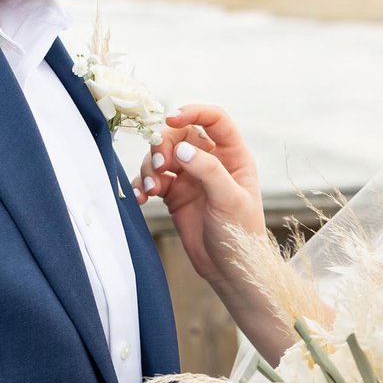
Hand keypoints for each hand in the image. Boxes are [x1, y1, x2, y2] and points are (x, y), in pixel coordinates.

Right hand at [140, 103, 265, 296]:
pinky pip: (152, 180)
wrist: (229, 269)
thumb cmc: (241, 234)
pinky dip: (143, 185)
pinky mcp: (174, 194)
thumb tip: (181, 149)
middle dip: (163, 146)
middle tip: (158, 165)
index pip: (214, 120)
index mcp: (233, 156)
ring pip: (162, 156)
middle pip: (180, 135)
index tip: (171, 120)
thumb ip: (208, 170)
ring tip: (151, 189)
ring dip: (150, 168)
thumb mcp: (229, 200)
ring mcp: (190, 177)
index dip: (193, 113)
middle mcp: (210, 161)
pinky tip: (142, 198)